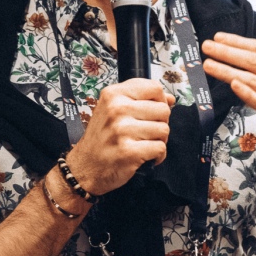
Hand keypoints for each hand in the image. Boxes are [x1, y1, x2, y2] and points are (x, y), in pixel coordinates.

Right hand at [67, 79, 173, 195]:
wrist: (84, 167)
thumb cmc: (101, 139)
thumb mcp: (112, 110)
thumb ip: (141, 100)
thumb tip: (170, 99)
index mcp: (113, 95)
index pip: (154, 88)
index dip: (160, 101)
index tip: (153, 112)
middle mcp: (117, 109)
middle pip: (163, 110)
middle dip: (160, 123)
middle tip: (145, 133)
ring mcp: (122, 130)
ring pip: (164, 129)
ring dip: (159, 141)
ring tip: (143, 144)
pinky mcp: (129, 151)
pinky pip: (160, 148)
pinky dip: (158, 156)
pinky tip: (145, 157)